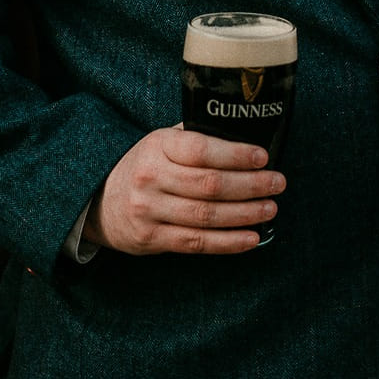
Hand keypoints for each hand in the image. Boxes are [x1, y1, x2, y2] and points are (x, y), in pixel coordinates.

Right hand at [87, 126, 284, 255]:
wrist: (100, 201)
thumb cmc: (145, 166)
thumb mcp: (161, 142)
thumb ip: (195, 139)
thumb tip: (244, 136)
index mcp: (158, 146)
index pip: (202, 149)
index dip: (236, 154)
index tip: (263, 157)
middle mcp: (152, 177)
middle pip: (210, 184)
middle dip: (250, 185)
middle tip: (278, 183)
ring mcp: (150, 210)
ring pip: (206, 215)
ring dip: (245, 214)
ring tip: (270, 208)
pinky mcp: (152, 239)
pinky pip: (197, 243)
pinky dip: (228, 242)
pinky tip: (251, 238)